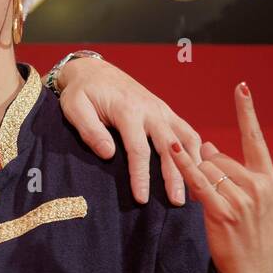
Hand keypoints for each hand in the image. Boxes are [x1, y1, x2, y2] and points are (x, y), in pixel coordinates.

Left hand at [55, 55, 202, 204]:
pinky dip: (196, 149)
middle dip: (175, 176)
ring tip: (195, 189)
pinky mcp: (165, 111)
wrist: (92, 70)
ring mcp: (161, 109)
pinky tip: (198, 168)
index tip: (142, 199)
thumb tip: (108, 154)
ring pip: (184, 139)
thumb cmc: (81, 92)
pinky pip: (186, 131)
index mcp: (128, 110)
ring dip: (192, 164)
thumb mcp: (75, 108)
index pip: (138, 150)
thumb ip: (90, 131)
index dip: (141, 176)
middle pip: (169, 148)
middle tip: (177, 203)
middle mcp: (150, 110)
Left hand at [169, 82, 272, 272]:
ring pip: (208, 168)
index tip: (241, 87)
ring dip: (195, 177)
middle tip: (210, 193)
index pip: (255, 138)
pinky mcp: (224, 212)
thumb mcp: (248, 200)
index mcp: (268, 178)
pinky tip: (172, 152)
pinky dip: (184, 167)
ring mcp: (244, 199)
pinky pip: (199, 182)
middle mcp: (259, 185)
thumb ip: (230, 171)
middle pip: (219, 156)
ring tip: (204, 198)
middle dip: (205, 167)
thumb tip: (206, 146)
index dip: (247, 112)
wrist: (253, 271)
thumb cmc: (247, 233)